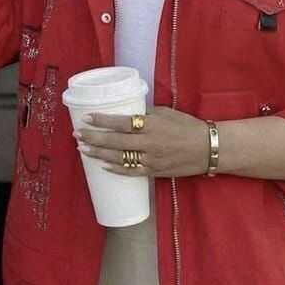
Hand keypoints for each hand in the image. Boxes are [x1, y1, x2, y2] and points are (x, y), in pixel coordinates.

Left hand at [72, 107, 210, 177]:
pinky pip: (130, 172)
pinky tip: (103, 166)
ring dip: (99, 154)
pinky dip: (115, 169)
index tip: (87, 117)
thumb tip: (126, 112)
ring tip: (84, 149)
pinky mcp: (153, 171)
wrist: (206, 149)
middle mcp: (148, 143)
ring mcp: (150, 160)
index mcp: (151, 125)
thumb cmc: (187, 126)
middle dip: (93, 138)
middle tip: (77, 135)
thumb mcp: (166, 113)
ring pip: (119, 158)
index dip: (102, 121)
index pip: (121, 122)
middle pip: (115, 142)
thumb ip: (145, 114)